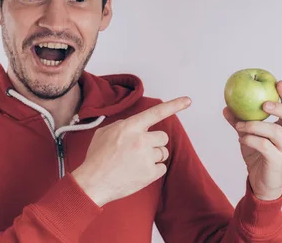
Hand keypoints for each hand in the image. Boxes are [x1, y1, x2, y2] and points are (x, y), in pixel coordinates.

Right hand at [72, 96, 191, 206]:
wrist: (93, 182)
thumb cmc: (97, 157)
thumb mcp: (105, 132)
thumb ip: (123, 125)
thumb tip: (136, 125)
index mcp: (130, 127)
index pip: (156, 113)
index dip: (174, 105)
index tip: (188, 100)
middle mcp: (141, 140)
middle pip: (163, 137)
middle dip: (155, 143)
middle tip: (140, 150)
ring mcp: (146, 158)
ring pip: (163, 153)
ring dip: (153, 157)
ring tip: (135, 163)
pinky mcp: (150, 174)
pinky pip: (162, 168)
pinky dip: (153, 170)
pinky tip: (138, 172)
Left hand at [223, 80, 281, 199]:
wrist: (261, 181)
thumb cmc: (259, 154)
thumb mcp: (249, 134)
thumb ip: (240, 121)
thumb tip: (226, 107)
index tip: (278, 82)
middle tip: (264, 103)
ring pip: (276, 132)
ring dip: (254, 125)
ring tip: (239, 125)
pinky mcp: (278, 162)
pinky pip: (264, 146)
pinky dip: (250, 139)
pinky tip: (241, 139)